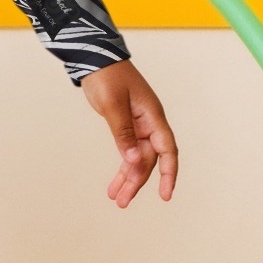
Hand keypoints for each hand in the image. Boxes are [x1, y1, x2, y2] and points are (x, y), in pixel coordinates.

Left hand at [79, 61, 178, 208]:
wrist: (94, 59)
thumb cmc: (107, 77)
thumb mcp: (113, 105)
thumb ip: (123, 133)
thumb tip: (132, 160)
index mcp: (152, 116)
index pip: (167, 150)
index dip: (168, 173)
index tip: (165, 195)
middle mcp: (148, 123)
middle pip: (148, 159)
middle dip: (137, 182)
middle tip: (122, 203)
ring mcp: (138, 125)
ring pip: (137, 158)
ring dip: (127, 178)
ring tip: (117, 199)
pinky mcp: (126, 125)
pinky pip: (127, 150)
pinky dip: (121, 166)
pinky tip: (114, 183)